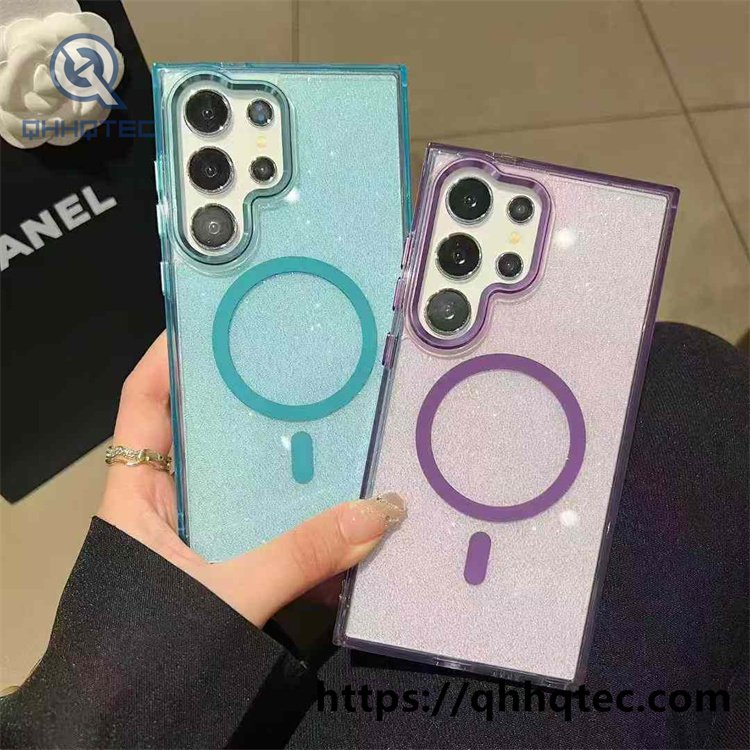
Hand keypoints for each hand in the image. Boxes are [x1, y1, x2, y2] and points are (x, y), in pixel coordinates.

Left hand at [98, 333, 404, 627]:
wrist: (116, 734)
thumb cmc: (142, 654)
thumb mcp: (221, 597)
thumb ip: (299, 557)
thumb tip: (381, 513)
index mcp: (136, 494)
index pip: (144, 401)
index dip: (172, 355)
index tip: (215, 317)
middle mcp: (164, 506)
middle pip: (204, 434)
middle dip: (246, 401)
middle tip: (299, 366)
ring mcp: (194, 539)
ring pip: (240, 484)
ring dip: (280, 464)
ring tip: (329, 423)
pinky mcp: (223, 569)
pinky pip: (263, 530)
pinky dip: (296, 518)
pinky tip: (336, 504)